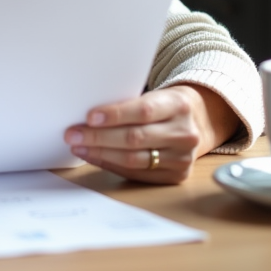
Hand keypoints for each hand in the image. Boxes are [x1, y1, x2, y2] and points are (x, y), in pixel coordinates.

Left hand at [64, 85, 235, 183]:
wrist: (197, 122)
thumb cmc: (165, 106)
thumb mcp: (156, 95)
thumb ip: (130, 104)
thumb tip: (89, 115)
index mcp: (179, 105)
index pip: (143, 111)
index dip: (115, 115)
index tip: (89, 117)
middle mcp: (185, 133)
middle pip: (135, 138)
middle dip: (99, 137)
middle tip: (73, 133)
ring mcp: (183, 158)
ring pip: (133, 159)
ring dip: (100, 153)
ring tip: (79, 146)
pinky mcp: (177, 175)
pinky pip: (136, 173)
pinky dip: (111, 165)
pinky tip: (94, 157)